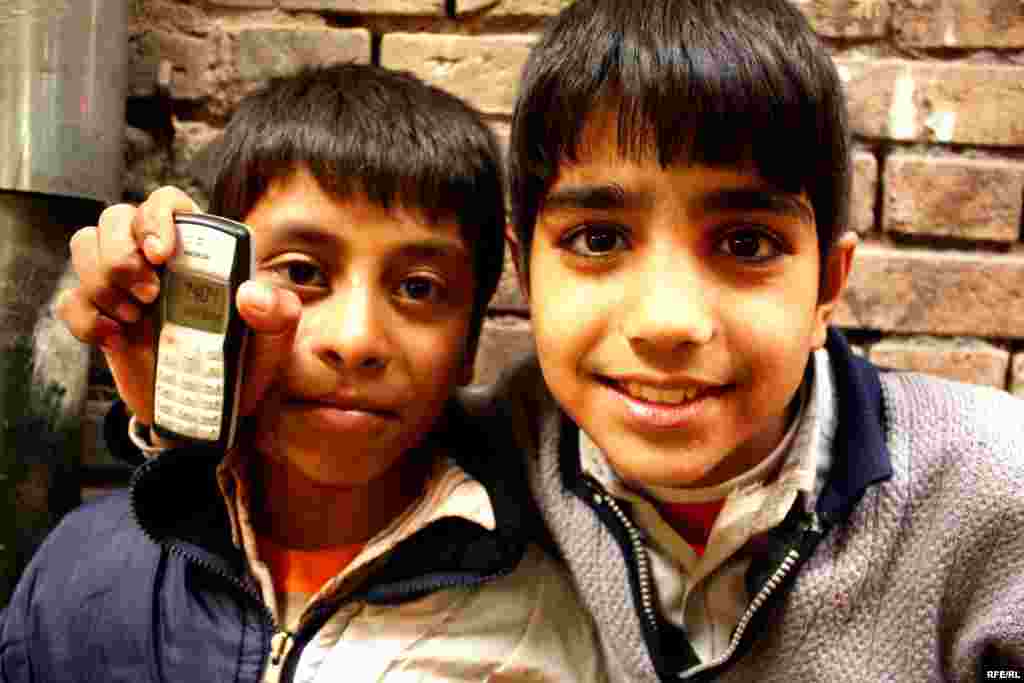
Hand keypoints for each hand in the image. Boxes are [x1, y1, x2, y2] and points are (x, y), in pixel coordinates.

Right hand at [57, 186, 300, 436]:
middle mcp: (158, 257)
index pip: (167, 202)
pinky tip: (116, 340)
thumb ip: (278, 312)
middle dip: (121, 255)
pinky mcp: (102, 314)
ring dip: (101, 282)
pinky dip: (86, 319)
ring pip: (84, 246)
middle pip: (114, 218)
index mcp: (200, 248)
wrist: (216, 408)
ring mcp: (125, 284)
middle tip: (150, 296)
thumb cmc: (250, 360)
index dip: (156, 217)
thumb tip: (252, 295)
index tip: (160, 254)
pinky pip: (70, 298)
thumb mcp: (277, 338)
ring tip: (137, 318)